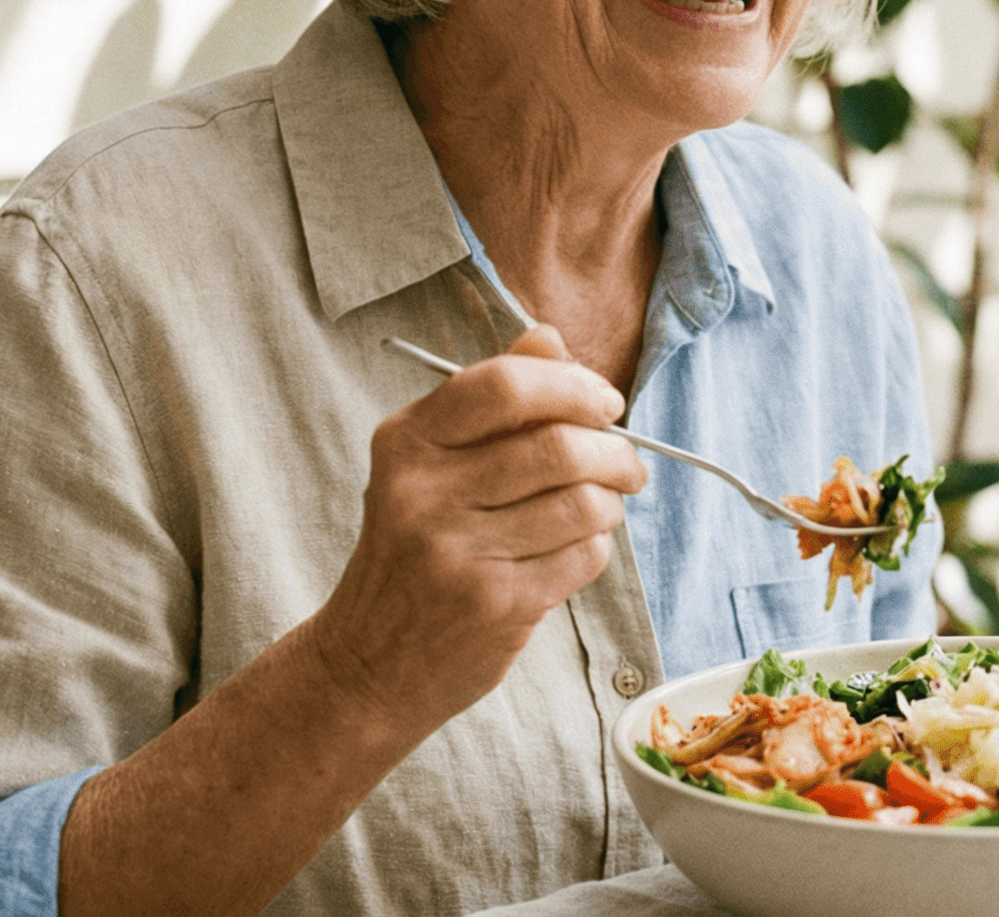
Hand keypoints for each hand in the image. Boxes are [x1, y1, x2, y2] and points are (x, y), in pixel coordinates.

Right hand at [307, 324, 649, 737]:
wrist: (370, 662)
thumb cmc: (413, 550)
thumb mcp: (429, 465)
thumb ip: (490, 398)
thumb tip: (549, 337)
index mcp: (407, 443)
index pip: (504, 385)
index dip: (572, 385)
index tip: (605, 402)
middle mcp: (424, 493)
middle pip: (558, 445)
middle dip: (614, 449)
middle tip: (628, 462)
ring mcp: (458, 552)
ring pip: (581, 501)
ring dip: (612, 499)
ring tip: (607, 503)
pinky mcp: (496, 604)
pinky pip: (583, 554)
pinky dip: (597, 544)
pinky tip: (577, 546)